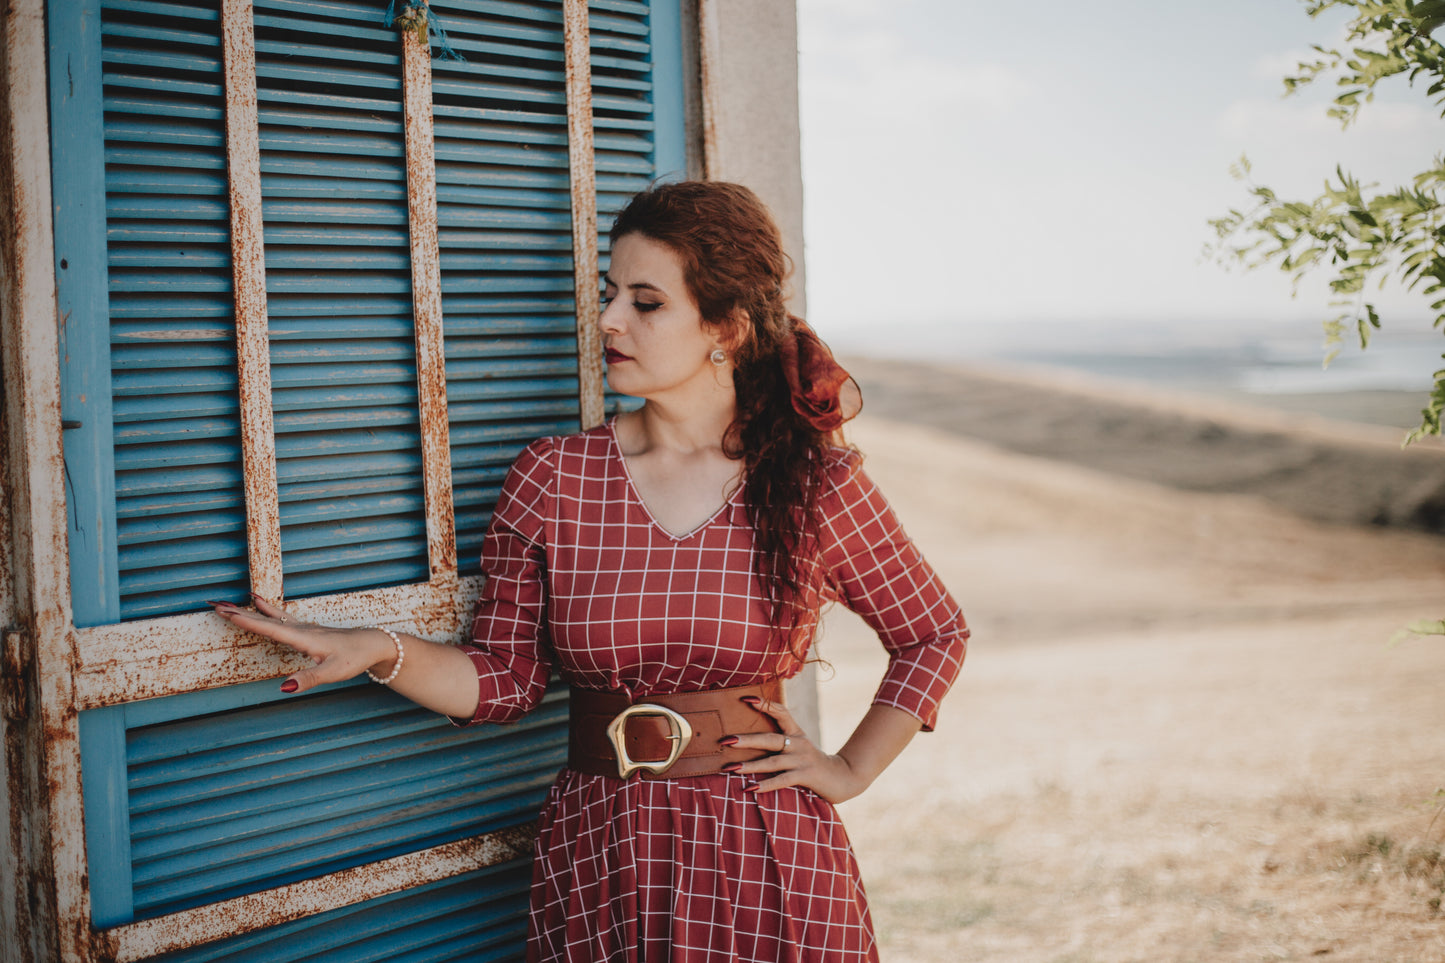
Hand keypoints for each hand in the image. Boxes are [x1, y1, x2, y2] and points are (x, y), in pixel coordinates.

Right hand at [210, 594, 396, 694]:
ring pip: (271, 617)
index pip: (269, 629)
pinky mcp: (308, 630)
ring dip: (248, 611)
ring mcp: (304, 628)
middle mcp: (300, 629)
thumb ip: (308, 679)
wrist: (373, 644)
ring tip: (228, 603)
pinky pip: (280, 618)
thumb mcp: (332, 672)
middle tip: (214, 604)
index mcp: (303, 638)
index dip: (246, 620)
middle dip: (238, 613)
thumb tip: (282, 688)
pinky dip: (266, 610)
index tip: (224, 612)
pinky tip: (260, 603)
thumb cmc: (354, 658)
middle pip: (265, 620)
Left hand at [723, 696, 873, 804]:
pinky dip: (765, 785)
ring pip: (772, 761)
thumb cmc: (812, 762)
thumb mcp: (799, 746)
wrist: (843, 777)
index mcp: (796, 732)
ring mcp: (802, 760)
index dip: (764, 704)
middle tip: (725, 740)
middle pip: (769, 739)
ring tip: (730, 768)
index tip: (745, 699)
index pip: (781, 712)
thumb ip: (781, 741)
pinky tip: (750, 788)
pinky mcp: (806, 776)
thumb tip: (749, 738)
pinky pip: (782, 780)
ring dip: (750, 765)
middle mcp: (798, 743)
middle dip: (746, 740)